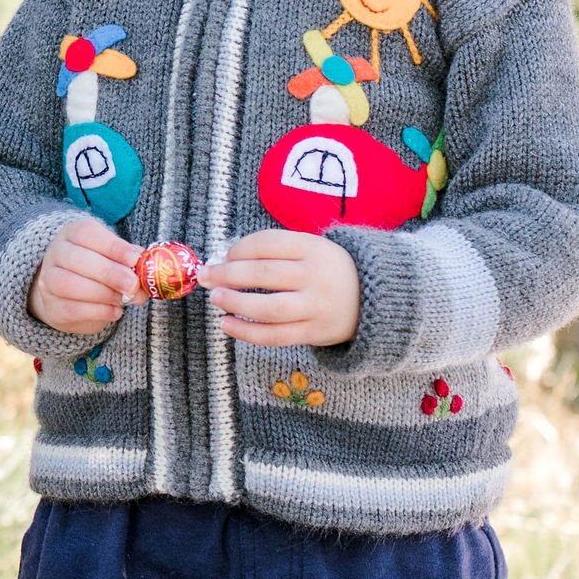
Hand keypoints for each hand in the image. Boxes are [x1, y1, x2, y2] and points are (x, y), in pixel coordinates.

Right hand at [30, 215, 140, 335]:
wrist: (70, 295)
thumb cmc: (99, 270)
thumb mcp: (117, 260)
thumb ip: (131, 267)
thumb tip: (144, 284)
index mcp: (74, 233)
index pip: (87, 233)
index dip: (112, 246)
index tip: (134, 259)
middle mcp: (57, 252)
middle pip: (76, 258)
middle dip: (108, 272)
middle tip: (132, 284)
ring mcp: (49, 280)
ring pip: (68, 284)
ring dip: (101, 293)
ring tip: (122, 299)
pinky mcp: (52, 306)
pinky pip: (71, 309)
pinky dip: (98, 312)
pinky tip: (114, 311)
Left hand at [203, 229, 360, 348]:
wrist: (374, 300)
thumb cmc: (329, 271)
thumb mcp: (312, 249)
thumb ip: (276, 251)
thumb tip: (226, 259)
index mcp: (314, 248)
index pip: (268, 244)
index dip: (239, 249)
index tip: (223, 256)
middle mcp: (316, 276)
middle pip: (264, 274)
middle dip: (228, 274)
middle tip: (205, 276)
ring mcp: (316, 306)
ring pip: (268, 308)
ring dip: (235, 302)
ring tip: (215, 298)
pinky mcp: (314, 332)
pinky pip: (275, 335)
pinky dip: (247, 332)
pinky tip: (227, 324)